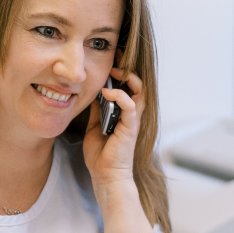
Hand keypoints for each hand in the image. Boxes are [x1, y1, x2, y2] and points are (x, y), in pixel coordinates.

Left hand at [83, 66, 144, 186]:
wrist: (105, 175)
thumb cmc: (100, 154)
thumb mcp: (94, 126)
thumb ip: (97, 110)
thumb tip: (94, 93)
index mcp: (123, 113)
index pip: (128, 87)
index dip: (122, 71)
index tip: (112, 59)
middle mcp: (131, 114)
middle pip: (137, 84)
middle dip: (128, 68)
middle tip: (116, 57)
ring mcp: (133, 120)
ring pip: (139, 91)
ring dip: (128, 78)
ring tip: (115, 70)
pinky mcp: (131, 127)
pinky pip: (131, 105)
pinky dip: (120, 95)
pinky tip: (107, 92)